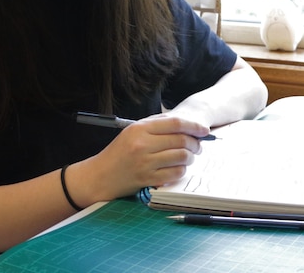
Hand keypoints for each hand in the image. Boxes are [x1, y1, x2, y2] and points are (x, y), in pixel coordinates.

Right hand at [70, 115, 210, 203]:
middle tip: (198, 146)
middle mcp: (142, 145)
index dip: (194, 126)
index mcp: (140, 129)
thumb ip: (157, 124)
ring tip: (189, 157)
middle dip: (195, 143)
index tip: (205, 130)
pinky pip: (174, 174)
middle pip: (181, 140)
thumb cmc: (119, 152)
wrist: (99, 176)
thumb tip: (185, 124)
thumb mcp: (133, 131)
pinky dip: (181, 170)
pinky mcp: (147, 179)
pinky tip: (179, 168)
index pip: (175, 123)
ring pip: (181, 157)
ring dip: (190, 157)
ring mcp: (145, 163)